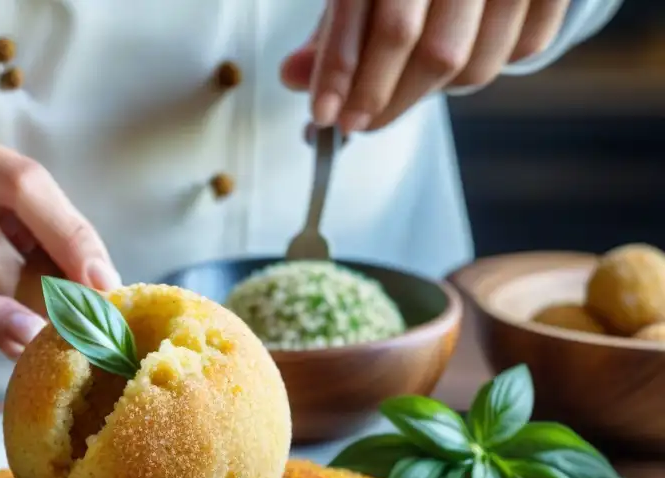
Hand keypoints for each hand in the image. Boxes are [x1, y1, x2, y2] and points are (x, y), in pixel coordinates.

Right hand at [0, 120, 119, 357]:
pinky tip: (13, 340)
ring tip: (47, 342)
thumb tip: (96, 299)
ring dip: (20, 301)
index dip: (75, 232)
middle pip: (15, 190)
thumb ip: (21, 259)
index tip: (111, 285)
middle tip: (90, 315)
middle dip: (61, 257)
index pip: (31, 180)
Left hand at [282, 0, 569, 132]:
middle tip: (358, 122)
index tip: (325, 116)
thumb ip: (335, 27)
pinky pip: (522, 50)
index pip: (374, 16)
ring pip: (473, 65)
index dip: (343, 74)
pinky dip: (481, 70)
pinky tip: (451, 65)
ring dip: (429, 95)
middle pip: (431, 54)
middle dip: (385, 101)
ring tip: (400, 90)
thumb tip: (293, 78)